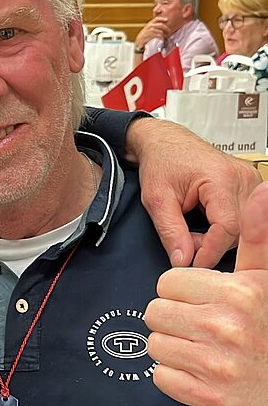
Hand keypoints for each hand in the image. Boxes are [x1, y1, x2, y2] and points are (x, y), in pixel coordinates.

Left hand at [125, 117, 260, 267]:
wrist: (165, 142)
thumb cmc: (161, 161)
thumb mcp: (156, 200)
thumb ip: (171, 232)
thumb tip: (183, 262)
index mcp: (220, 178)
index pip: (228, 228)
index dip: (211, 251)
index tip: (193, 264)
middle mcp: (241, 178)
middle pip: (240, 230)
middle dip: (212, 244)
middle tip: (186, 242)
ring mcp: (247, 180)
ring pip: (244, 227)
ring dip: (218, 237)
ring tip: (192, 230)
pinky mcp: (247, 185)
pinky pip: (243, 218)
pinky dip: (224, 228)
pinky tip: (206, 223)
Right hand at [135, 17, 168, 48]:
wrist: (138, 41)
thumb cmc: (144, 36)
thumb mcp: (149, 29)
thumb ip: (154, 26)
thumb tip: (162, 26)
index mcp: (149, 23)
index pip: (156, 18)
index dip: (162, 18)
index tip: (167, 19)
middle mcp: (149, 26)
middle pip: (160, 25)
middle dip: (166, 28)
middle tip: (169, 31)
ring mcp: (149, 31)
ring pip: (160, 31)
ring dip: (164, 33)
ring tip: (166, 36)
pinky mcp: (149, 36)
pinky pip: (157, 35)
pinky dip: (161, 37)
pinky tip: (162, 38)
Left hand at [144, 182, 267, 405]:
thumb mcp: (265, 279)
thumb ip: (258, 237)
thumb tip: (265, 190)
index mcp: (236, 294)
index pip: (167, 282)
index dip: (180, 292)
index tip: (199, 299)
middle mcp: (224, 327)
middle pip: (156, 313)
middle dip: (174, 318)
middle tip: (200, 326)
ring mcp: (215, 366)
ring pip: (155, 345)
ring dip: (173, 348)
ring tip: (201, 349)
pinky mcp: (209, 398)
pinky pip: (162, 378)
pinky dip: (176, 377)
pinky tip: (200, 372)